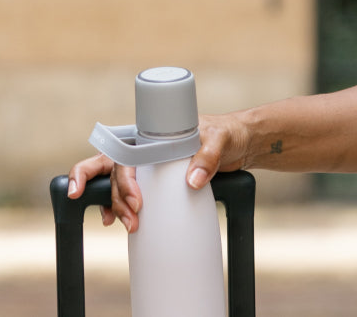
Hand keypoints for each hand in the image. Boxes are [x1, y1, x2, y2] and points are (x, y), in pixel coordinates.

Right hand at [66, 112, 250, 233]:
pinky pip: (134, 194)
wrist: (242, 143)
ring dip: (119, 207)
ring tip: (132, 225)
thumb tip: (193, 181)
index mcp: (156, 133)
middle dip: (114, 196)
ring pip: (120, 185)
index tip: (128, 199)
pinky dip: (124, 208)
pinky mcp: (160, 181)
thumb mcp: (220, 139)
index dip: (115, 175)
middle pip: (114, 170)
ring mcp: (152, 165)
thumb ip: (208, 156)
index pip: (124, 152)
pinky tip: (123, 221)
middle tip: (131, 217)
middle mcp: (148, 148)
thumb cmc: (228, 132)